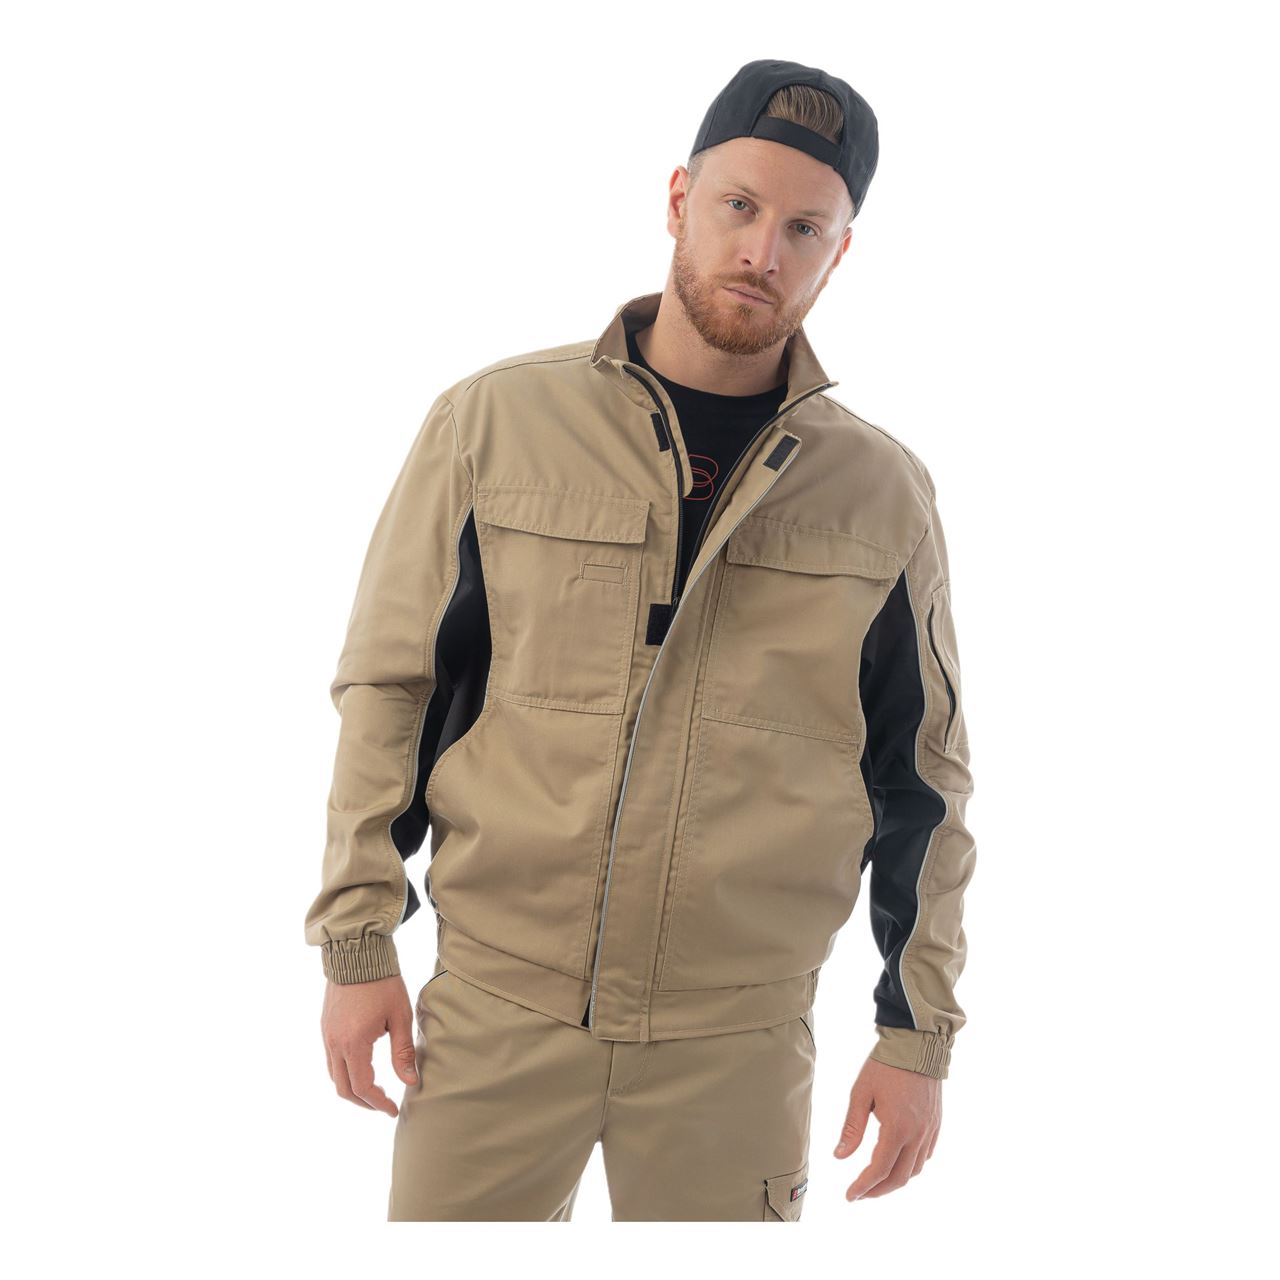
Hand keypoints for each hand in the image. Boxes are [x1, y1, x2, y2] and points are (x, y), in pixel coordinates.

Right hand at [320, 973, 418, 1116]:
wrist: (357, 953)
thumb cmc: (383, 982)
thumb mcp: (400, 1016)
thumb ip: (403, 1052)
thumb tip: (410, 1082)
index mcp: (354, 1043)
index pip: (363, 1087)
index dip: (378, 1103)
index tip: (392, 1110)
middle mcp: (334, 1043)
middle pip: (344, 1089)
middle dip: (364, 1102)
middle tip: (384, 1105)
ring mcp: (327, 1036)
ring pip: (334, 1076)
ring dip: (353, 1089)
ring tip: (375, 1090)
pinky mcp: (326, 1028)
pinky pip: (331, 1061)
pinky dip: (345, 1073)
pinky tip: (362, 1068)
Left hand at [833, 1054, 941, 1199]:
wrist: (917, 1044)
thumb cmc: (885, 1065)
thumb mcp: (861, 1093)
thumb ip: (852, 1128)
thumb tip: (839, 1156)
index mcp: (897, 1129)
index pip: (879, 1170)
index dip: (863, 1186)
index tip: (850, 1196)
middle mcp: (917, 1135)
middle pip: (900, 1178)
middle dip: (879, 1191)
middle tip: (861, 1194)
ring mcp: (930, 1130)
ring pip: (916, 1170)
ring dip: (896, 1180)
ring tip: (877, 1181)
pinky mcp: (936, 1123)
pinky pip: (926, 1155)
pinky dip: (911, 1166)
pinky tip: (898, 1162)